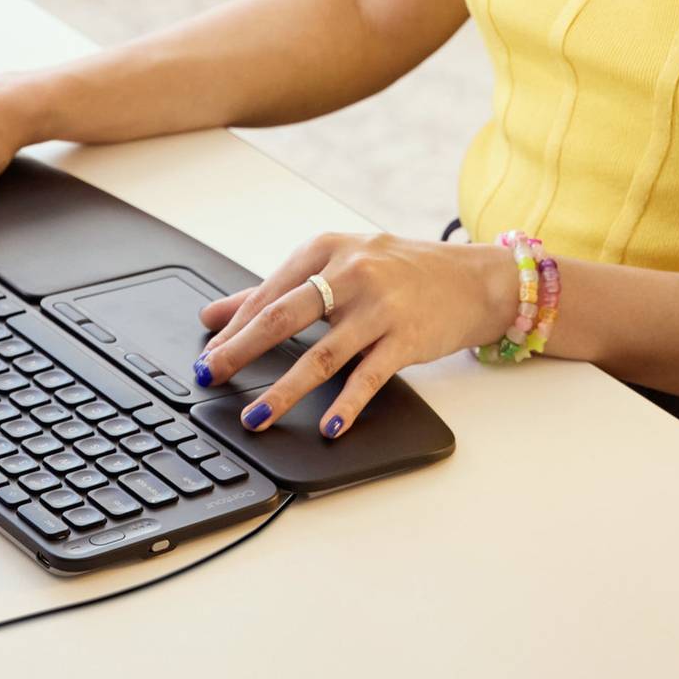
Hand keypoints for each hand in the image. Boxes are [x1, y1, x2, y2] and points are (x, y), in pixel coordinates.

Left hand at [191, 231, 515, 439]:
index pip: (267, 293)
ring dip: (284, 390)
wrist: (472, 279)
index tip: (207, 355)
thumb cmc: (399, 271)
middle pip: (284, 317)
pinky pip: (369, 377)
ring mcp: (379, 307)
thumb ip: (276, 289)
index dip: (232, 328)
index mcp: (326, 250)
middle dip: (241, 351)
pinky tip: (328, 427)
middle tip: (211, 377)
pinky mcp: (406, 338)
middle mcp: (350, 273)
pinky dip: (346, 406)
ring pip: (322, 355)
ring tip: (256, 415)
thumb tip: (215, 313)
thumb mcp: (337, 264)